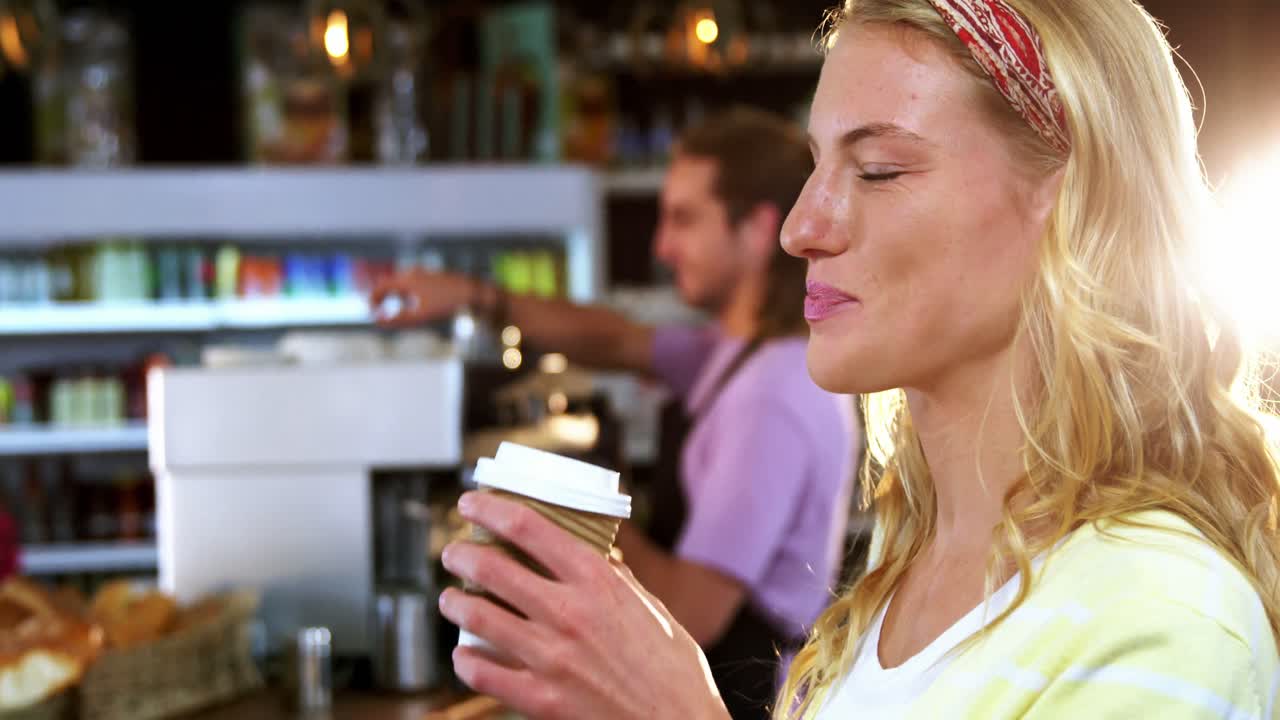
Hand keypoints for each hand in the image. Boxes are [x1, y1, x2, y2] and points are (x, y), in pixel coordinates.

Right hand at [368, 268, 475, 327]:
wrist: (473, 292)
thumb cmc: (446, 304)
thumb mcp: (420, 316)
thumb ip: (398, 320)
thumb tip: (378, 322)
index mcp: (407, 280)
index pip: (381, 286)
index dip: (373, 299)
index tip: (372, 312)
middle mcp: (413, 273)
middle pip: (390, 281)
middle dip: (381, 294)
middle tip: (376, 308)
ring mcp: (424, 273)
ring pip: (402, 281)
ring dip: (393, 292)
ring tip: (390, 305)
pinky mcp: (433, 276)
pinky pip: (413, 282)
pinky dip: (405, 291)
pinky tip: (412, 302)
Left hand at [439, 492, 729, 719]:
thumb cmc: (673, 670)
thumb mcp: (653, 609)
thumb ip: (618, 580)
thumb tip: (598, 557)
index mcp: (597, 582)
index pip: (529, 529)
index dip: (490, 510)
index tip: (472, 504)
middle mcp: (569, 613)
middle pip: (493, 570)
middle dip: (462, 556)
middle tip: (453, 554)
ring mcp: (551, 658)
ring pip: (479, 618)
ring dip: (456, 604)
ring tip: (451, 599)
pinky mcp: (541, 700)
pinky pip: (483, 674)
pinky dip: (465, 661)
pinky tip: (463, 654)